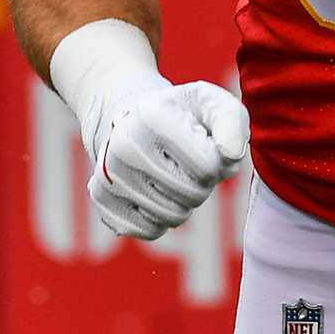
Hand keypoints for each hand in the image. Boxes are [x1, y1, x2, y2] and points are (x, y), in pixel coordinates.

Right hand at [87, 79, 249, 240]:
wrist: (129, 116)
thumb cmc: (180, 113)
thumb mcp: (211, 103)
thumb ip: (232, 121)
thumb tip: (230, 156)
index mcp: (153, 117)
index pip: (209, 166)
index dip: (219, 161)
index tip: (207, 146)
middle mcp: (124, 147)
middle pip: (192, 194)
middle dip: (203, 182)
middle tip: (191, 163)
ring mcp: (108, 176)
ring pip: (172, 216)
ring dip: (185, 201)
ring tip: (174, 174)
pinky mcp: (102, 201)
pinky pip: (149, 230)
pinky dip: (161, 218)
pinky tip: (155, 191)